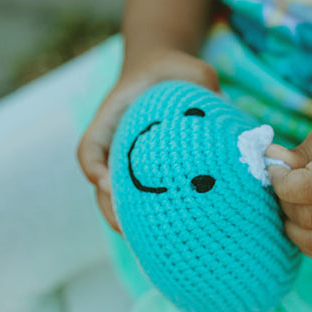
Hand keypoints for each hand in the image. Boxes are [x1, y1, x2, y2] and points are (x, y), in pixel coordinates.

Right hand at [76, 49, 218, 230]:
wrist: (161, 73)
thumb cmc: (171, 70)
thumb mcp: (187, 66)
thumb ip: (202, 79)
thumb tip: (222, 105)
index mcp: (112, 118)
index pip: (90, 147)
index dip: (94, 168)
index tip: (106, 183)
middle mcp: (112, 144)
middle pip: (99, 183)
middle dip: (110, 209)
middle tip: (127, 231)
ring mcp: (124, 160)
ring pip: (115, 197)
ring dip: (126, 221)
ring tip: (146, 244)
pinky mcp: (142, 172)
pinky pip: (137, 197)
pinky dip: (146, 216)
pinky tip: (168, 235)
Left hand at [267, 116, 311, 262]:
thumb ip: (300, 152)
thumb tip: (271, 162)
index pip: (308, 188)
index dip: (281, 184)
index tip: (275, 171)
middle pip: (308, 218)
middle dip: (286, 204)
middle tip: (287, 189)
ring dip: (295, 228)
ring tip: (295, 208)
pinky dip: (310, 243)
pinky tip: (309, 224)